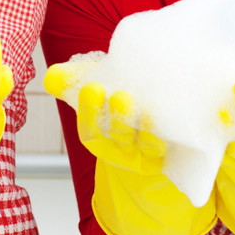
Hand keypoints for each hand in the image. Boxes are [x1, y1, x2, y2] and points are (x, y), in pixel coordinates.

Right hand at [45, 61, 215, 234]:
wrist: (163, 127)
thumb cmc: (124, 104)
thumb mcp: (101, 89)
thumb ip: (74, 82)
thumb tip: (53, 77)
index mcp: (102, 136)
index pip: (90, 129)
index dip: (89, 110)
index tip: (91, 88)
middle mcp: (124, 151)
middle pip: (119, 139)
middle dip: (119, 119)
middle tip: (120, 97)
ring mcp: (150, 156)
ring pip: (148, 148)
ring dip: (148, 132)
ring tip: (150, 112)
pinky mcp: (177, 157)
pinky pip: (179, 152)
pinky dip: (177, 139)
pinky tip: (181, 123)